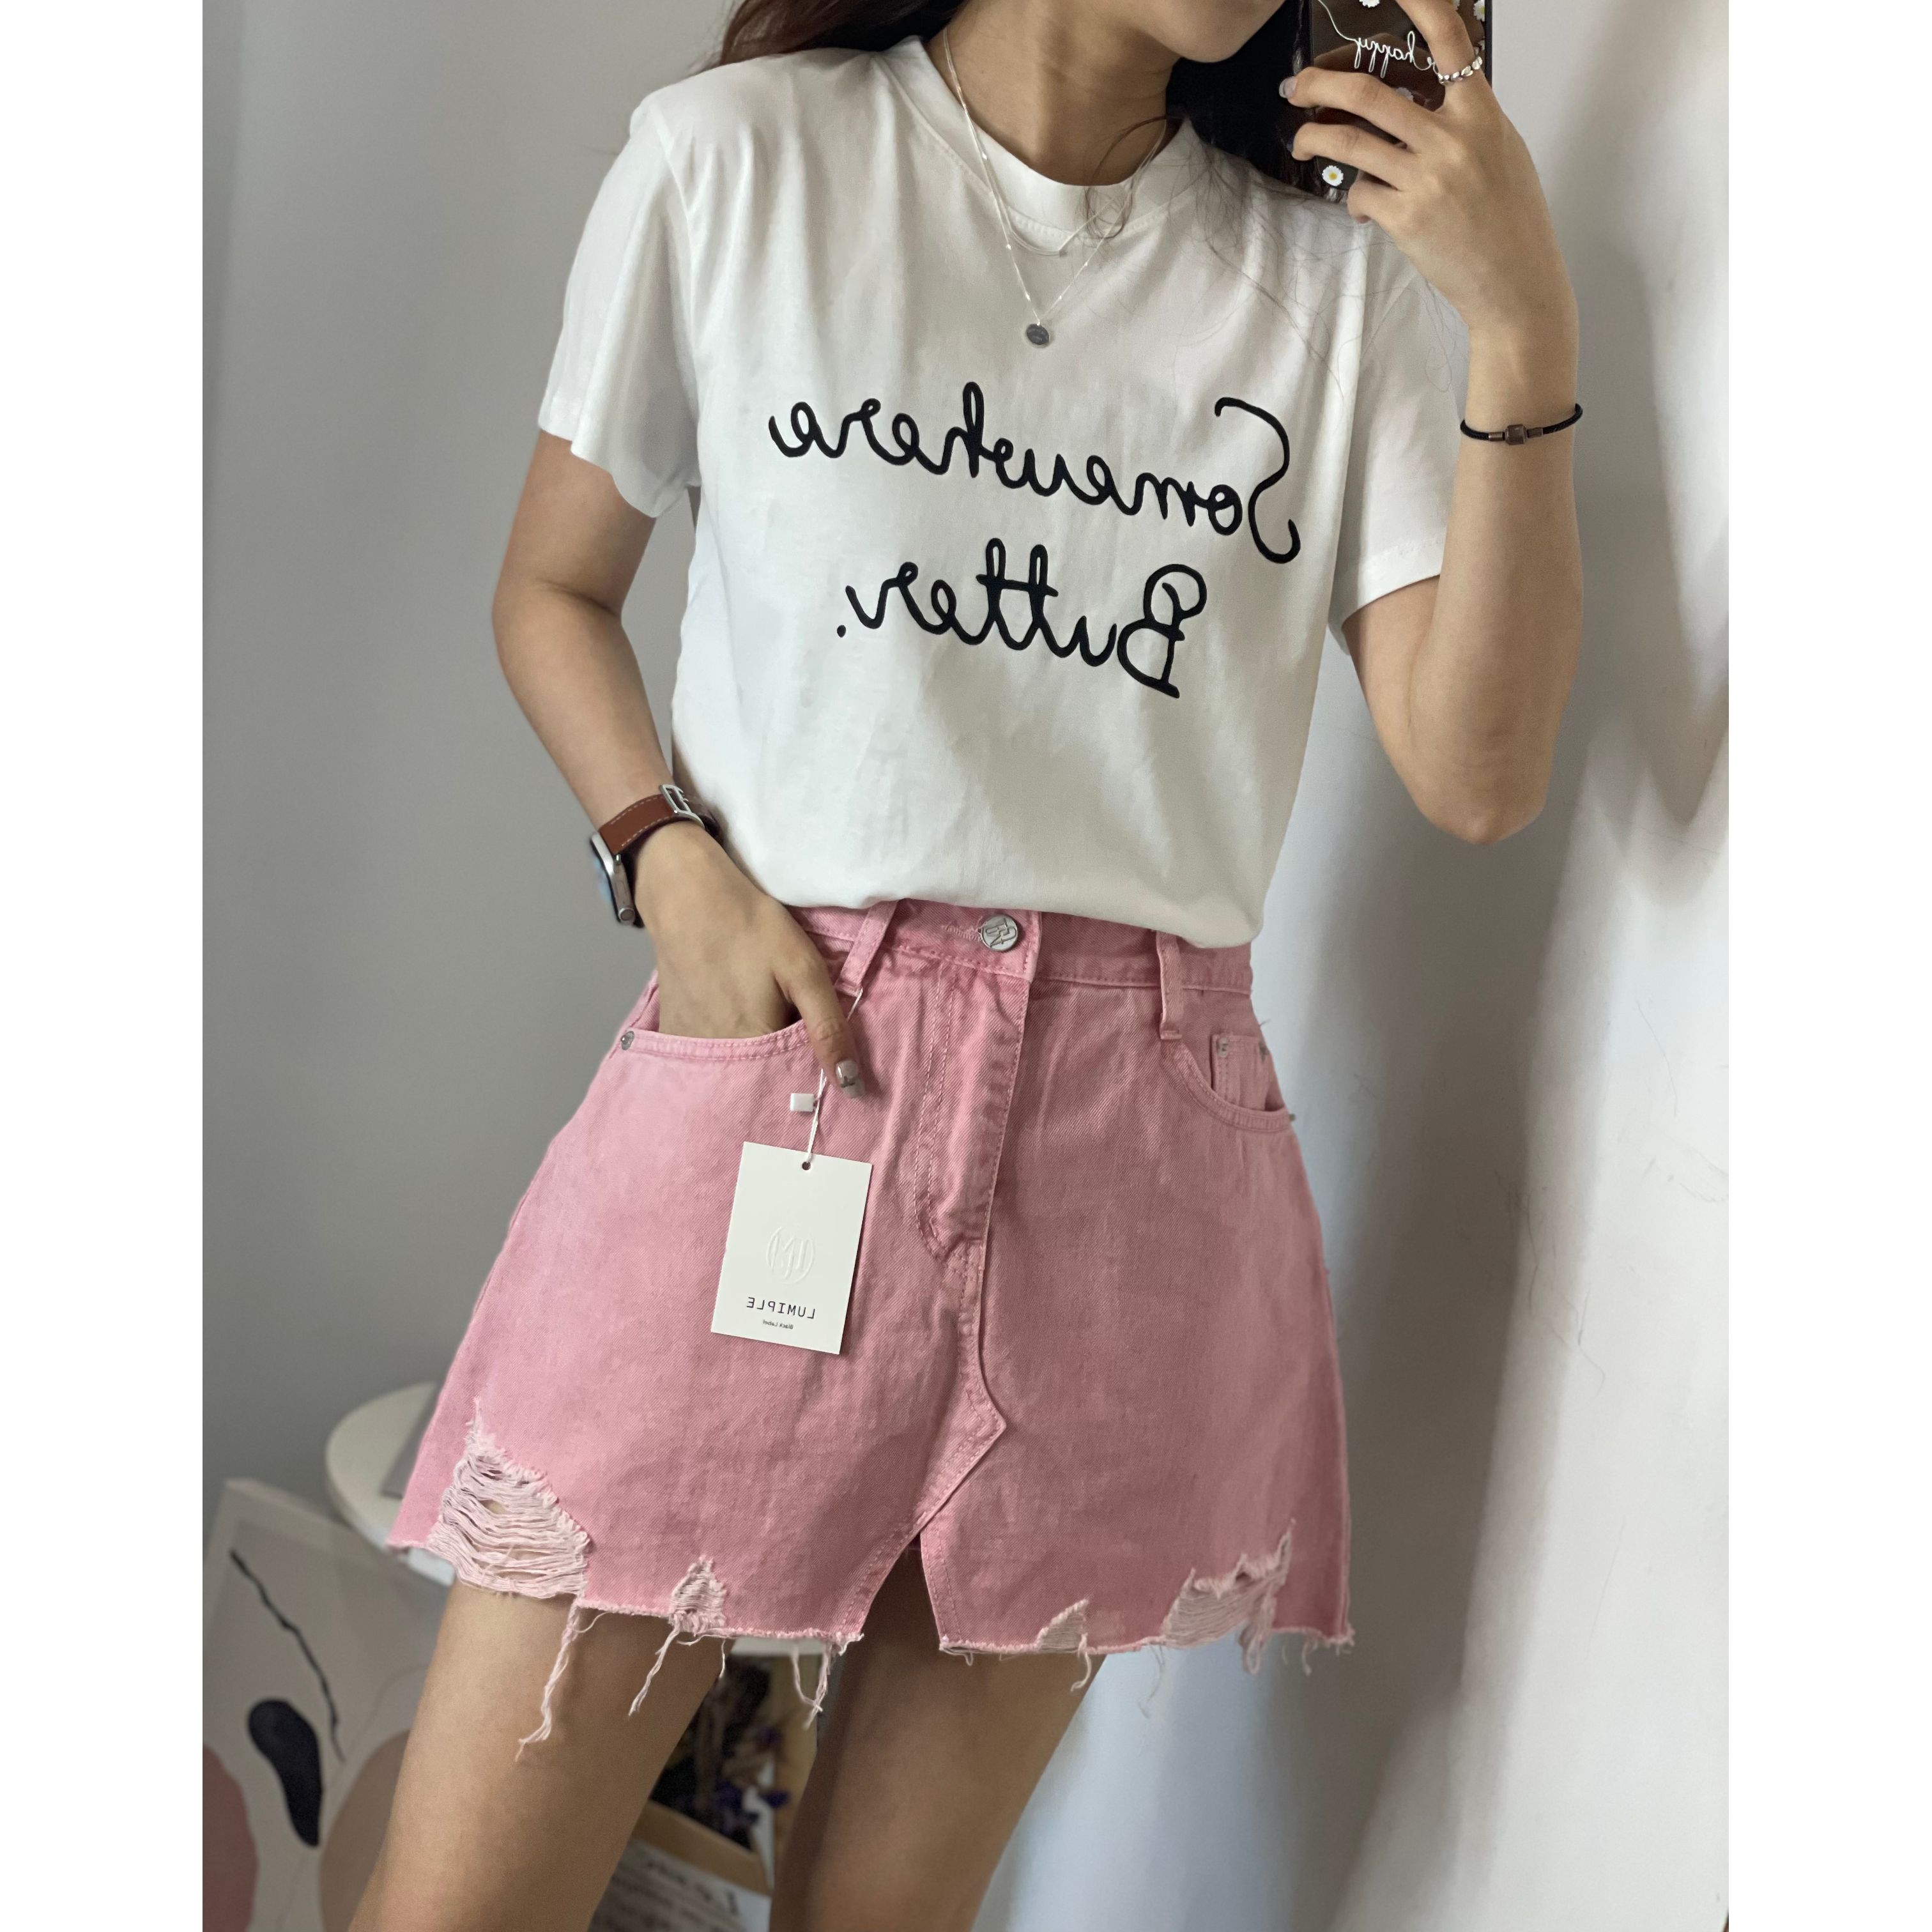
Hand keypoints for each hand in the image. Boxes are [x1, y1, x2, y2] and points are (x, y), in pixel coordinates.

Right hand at [630, 824, 864, 1093]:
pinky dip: (726, 1053)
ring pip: (734, 1074)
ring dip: (755, 1065)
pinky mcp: (674, 1031)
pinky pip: (708, 1059)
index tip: (823, 1070)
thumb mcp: (803, 970)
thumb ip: (828, 1028)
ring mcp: (691, 1047)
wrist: (687, 894)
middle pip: (760, 1085)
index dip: (810, 1083)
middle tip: (794, 1039)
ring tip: (767, 1026)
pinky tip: (736, 1022)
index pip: (790, 1090)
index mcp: (753, 1047)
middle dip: (783, 1077)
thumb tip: (851, 1085)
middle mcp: (716, 1059)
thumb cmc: (751, 928)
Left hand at [1285, 0, 1573, 346]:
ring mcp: (1426, 179)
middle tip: (1297, 85)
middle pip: (1369, 91)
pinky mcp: (1405, 218)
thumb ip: (1462, 119)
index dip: (1418, 4)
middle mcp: (1452, 139)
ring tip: (1303, 139)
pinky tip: (1362, 206)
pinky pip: (1360, 192)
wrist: (1515, 281)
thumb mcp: (1500, 150)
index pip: (1448, 40)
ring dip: (1314, 136)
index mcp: (1481, 112)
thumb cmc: (1510, 216)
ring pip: (1349, 141)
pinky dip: (1353, 196)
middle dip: (1320, 84)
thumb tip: (1423, 98)